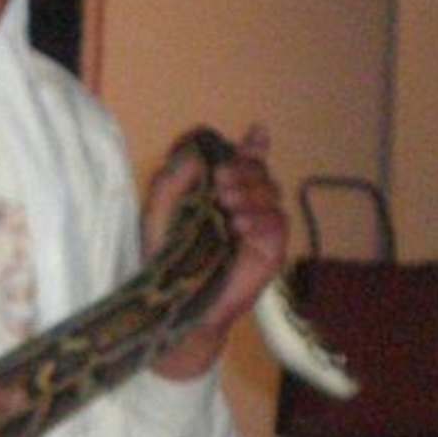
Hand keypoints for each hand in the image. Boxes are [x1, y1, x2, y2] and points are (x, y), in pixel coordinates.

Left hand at [142, 125, 288, 380]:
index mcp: (218, 188)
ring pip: (271, 191)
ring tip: (227, 205)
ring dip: (251, 191)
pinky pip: (278, 222)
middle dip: (244, 168)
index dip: (253, 145)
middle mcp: (243, 201)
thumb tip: (196, 149)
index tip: (255, 135)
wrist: (176, 301)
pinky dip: (261, 218)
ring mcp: (260, 224)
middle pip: (259, 169)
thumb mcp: (159, 209)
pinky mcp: (271, 248)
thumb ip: (174, 176)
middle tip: (221, 180)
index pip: (242, 159)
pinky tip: (239, 226)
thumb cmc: (165, 255)